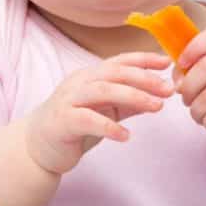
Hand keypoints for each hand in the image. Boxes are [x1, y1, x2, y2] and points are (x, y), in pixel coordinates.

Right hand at [25, 51, 173, 175]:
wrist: (36, 146)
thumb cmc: (73, 125)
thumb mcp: (104, 110)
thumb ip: (127, 103)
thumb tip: (158, 97)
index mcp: (90, 76)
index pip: (120, 61)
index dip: (143, 59)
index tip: (167, 62)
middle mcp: (80, 82)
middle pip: (114, 72)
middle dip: (144, 78)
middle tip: (168, 89)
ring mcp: (69, 100)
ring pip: (103, 91)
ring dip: (133, 96)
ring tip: (156, 107)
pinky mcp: (62, 122)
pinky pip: (88, 120)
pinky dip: (109, 126)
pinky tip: (126, 136)